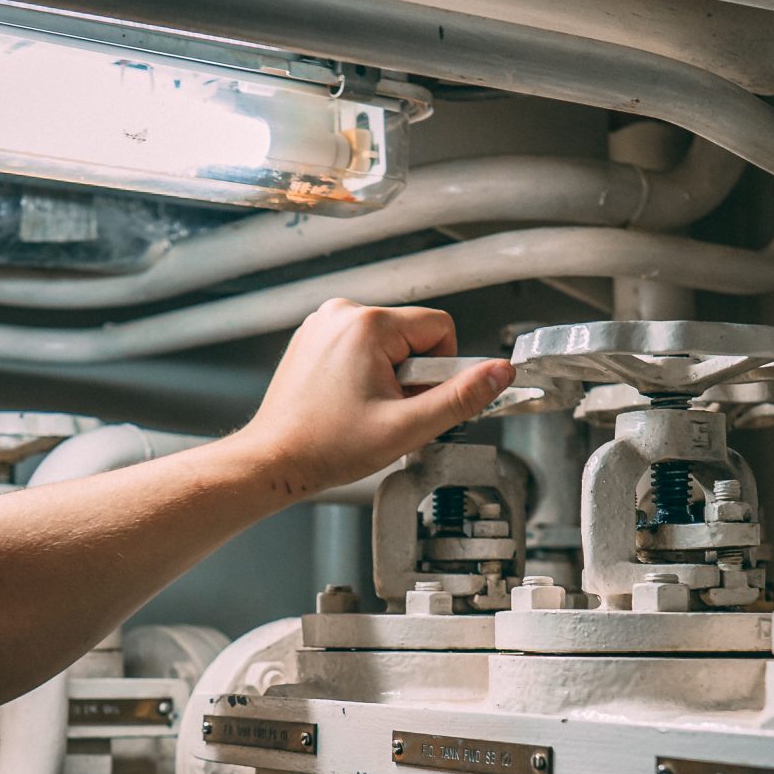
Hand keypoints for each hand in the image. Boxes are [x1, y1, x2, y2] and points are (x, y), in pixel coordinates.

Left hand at [229, 300, 513, 497]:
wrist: (275, 460)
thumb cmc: (327, 446)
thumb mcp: (407, 428)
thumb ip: (460, 398)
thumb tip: (499, 374)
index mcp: (368, 325)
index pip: (440, 328)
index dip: (440, 370)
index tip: (414, 399)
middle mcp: (343, 313)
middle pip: (413, 335)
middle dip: (412, 375)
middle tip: (386, 410)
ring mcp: (323, 323)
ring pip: (389, 342)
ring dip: (389, 375)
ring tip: (363, 407)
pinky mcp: (313, 337)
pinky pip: (361, 345)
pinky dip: (364, 372)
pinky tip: (347, 400)